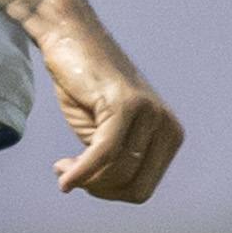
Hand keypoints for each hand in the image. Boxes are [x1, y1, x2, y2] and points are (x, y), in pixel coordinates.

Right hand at [34, 0, 182, 202]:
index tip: (82, 180)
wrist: (70, 39)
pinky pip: (105, 154)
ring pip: (118, 172)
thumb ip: (114, 162)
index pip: (142, 189)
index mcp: (169, 135)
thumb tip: (104, 190)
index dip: (107, 193)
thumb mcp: (104, 134)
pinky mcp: (126, 105)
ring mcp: (149, 114)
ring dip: (85, 178)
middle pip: (133, 186)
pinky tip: (63, 174)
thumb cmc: (85, 86)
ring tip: (63, 167)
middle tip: (71, 175)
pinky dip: (81, 171)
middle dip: (98, 189)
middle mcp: (167, 125)